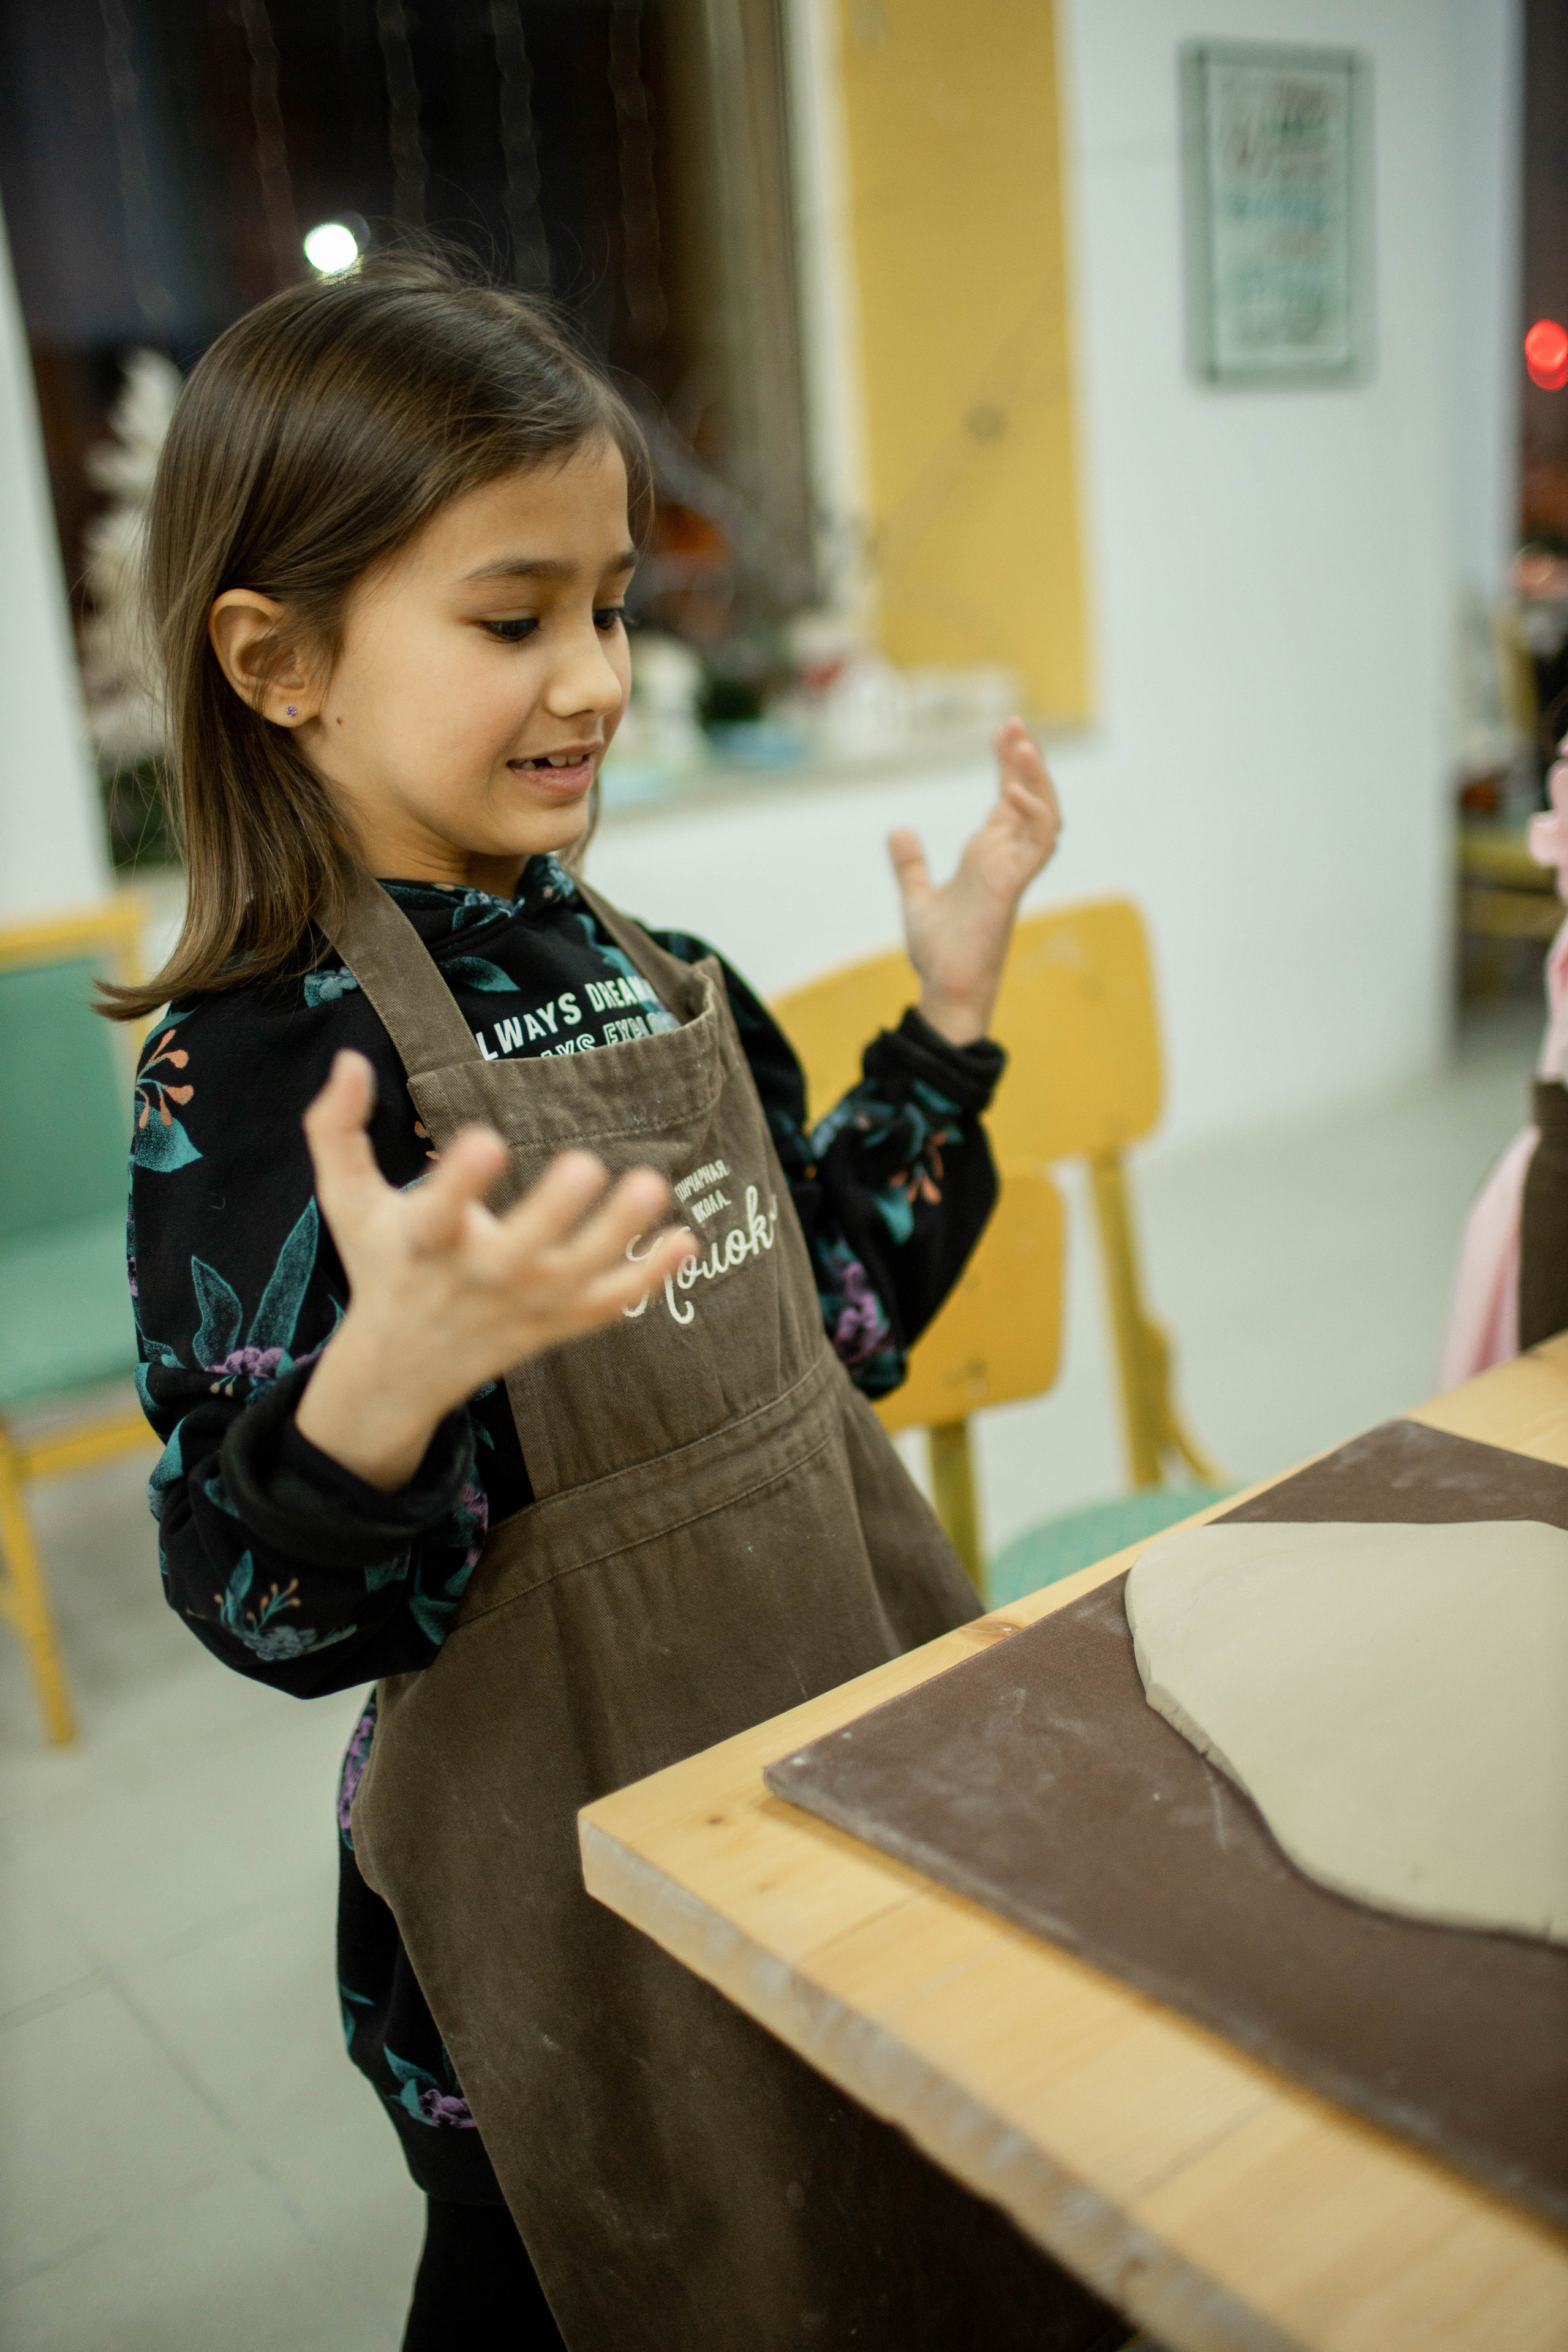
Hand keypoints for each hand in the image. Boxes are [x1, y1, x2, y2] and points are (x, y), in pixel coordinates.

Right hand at [294, 1052, 694, 1489]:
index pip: (438, 1214)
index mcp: (425, 1243)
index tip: (484, 1140)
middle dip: (553, 1213)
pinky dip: (650, 1278)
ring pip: (581, 1277)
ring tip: (654, 1183)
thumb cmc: (382, 1264)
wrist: (401, 1369)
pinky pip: (611, 1304)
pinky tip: (686, 1240)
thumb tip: (350, 1059)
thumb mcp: (347, 1202)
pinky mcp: (558, 1323)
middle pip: (521, 1251)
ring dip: (620, 1235)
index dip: (460, 1182)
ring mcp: (526, 1304)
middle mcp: (479, 1278)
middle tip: (584, 1164)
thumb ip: (335, 1129)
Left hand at [889, 717, 1060, 1045]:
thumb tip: (898, 830)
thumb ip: (911, 864)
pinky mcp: (1013, 885)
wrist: (944, 986)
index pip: (1007, 799)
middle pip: (1030, 797)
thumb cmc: (939, 951)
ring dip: (1037, 779)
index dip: (1008, 764)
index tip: (1002, 731)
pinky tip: (1013, 790)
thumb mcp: (918, 896)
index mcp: (989, 855)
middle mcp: (1007, 857)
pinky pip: (1036, 844)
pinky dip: (1032, 814)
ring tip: (1022, 743)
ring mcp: (1014, 870)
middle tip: (1014, 723)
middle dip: (1025, 760)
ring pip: (1043, 814)